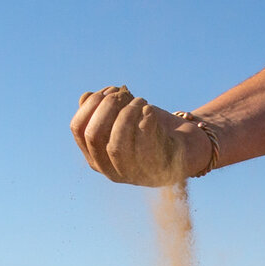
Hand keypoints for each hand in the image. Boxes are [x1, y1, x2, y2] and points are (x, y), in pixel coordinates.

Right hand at [71, 86, 210, 187]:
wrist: (187, 147)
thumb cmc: (151, 129)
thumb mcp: (124, 114)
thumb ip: (103, 106)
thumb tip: (86, 97)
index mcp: (96, 156)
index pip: (77, 129)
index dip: (90, 105)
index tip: (108, 91)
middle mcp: (110, 170)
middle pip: (93, 136)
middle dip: (106, 107)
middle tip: (123, 94)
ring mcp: (132, 175)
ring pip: (115, 145)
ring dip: (127, 114)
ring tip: (141, 101)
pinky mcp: (156, 173)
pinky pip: (144, 147)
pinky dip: (145, 122)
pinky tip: (149, 111)